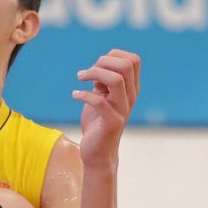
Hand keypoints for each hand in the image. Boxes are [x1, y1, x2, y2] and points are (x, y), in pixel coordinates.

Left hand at [73, 49, 140, 169]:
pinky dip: (82, 94)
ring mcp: (122, 110)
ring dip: (94, 74)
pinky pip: (99, 101)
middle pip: (126, 65)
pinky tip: (74, 95)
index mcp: (131, 88)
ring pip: (116, 80)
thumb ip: (103, 80)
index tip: (96, 66)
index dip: (112, 55)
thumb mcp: (102, 95)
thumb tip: (99, 64)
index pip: (133, 60)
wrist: (97, 151)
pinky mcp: (112, 122)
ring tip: (80, 79)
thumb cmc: (97, 121)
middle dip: (102, 62)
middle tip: (86, 74)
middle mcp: (131, 97)